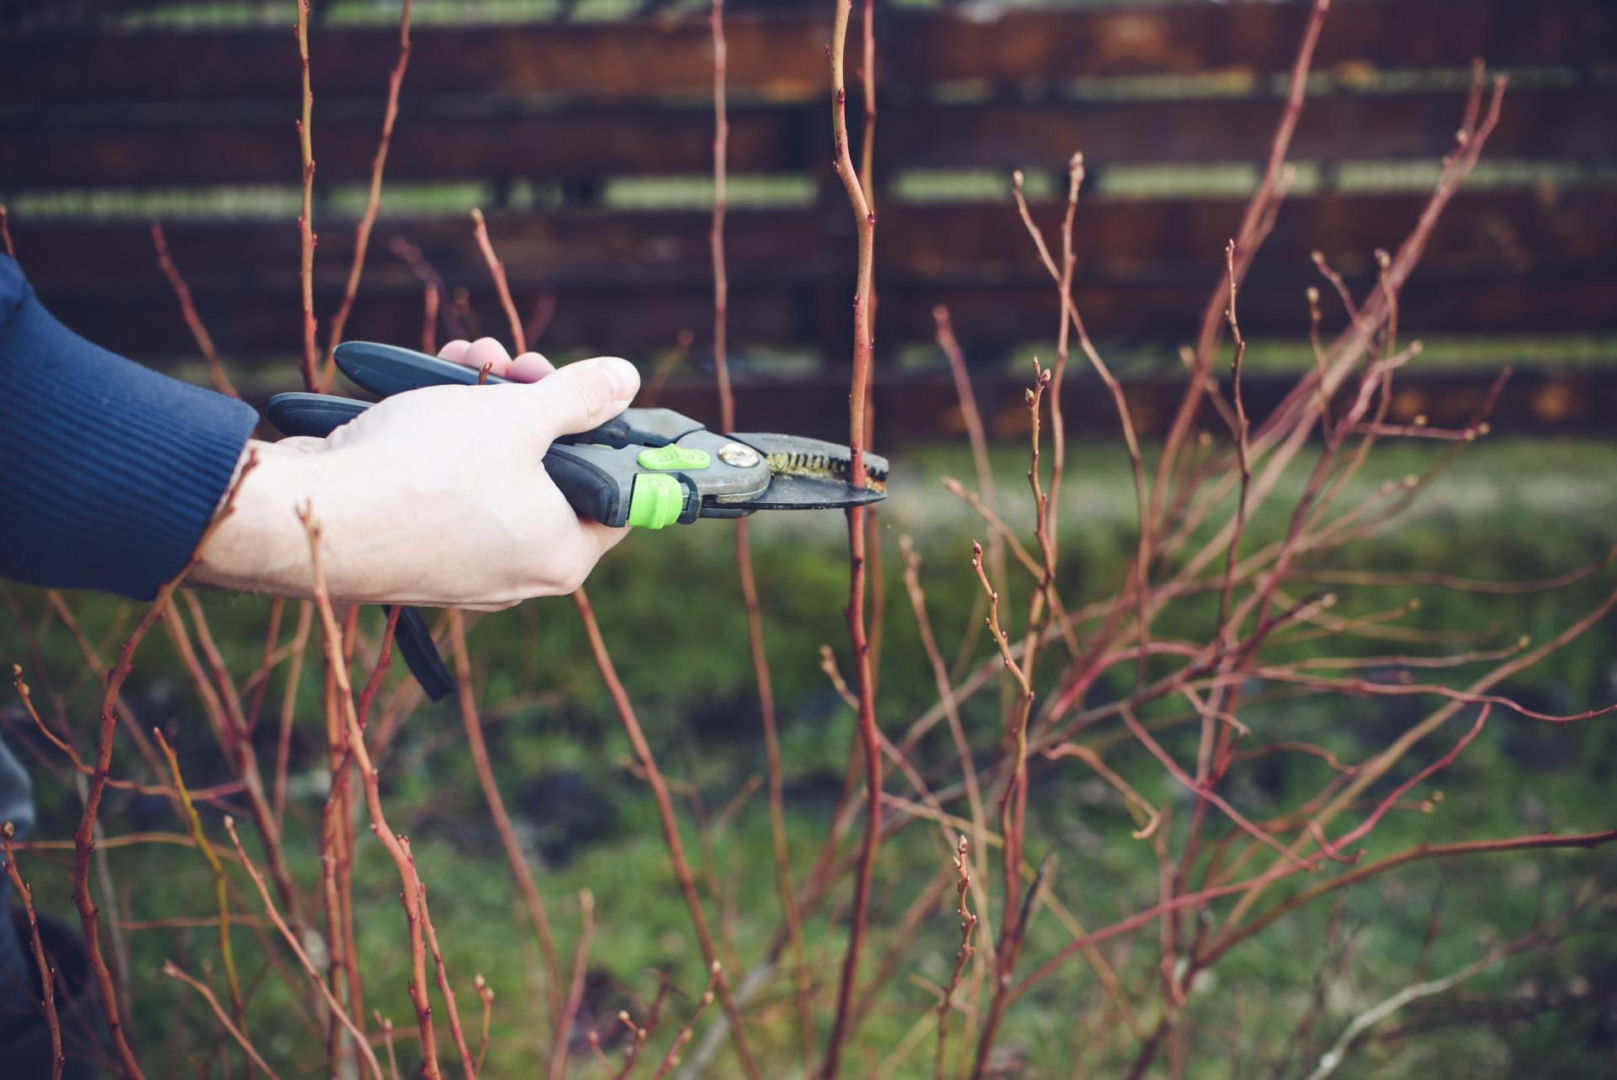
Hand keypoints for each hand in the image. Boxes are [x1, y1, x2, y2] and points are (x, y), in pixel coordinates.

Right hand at [192, 340, 639, 608]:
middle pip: (550, 472)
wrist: (308, 513)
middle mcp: (517, 572)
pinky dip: (443, 431)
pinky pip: (446, 482)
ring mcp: (461, 562)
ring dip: (483, 403)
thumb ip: (579, 397)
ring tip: (467, 357)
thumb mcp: (518, 415)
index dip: (609, 439)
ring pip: (493, 468)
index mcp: (562, 555)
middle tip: (517, 363)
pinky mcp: (411, 544)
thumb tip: (626, 380)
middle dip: (533, 403)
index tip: (593, 397)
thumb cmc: (425, 472)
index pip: (616, 500)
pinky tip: (431, 379)